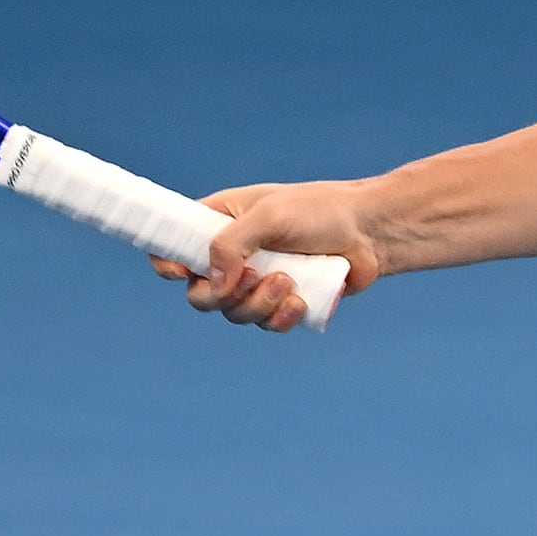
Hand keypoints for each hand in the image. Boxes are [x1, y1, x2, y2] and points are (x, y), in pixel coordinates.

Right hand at [164, 180, 381, 331]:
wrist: (368, 231)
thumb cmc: (318, 211)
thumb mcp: (270, 215)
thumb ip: (232, 244)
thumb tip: (213, 283)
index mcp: (217, 224)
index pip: (172, 248)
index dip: (168, 265)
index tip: (184, 273)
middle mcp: (231, 257)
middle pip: (200, 295)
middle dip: (223, 296)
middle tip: (254, 277)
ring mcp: (256, 282)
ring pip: (235, 314)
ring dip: (258, 305)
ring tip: (289, 280)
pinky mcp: (282, 303)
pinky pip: (267, 324)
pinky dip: (281, 317)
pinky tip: (300, 300)